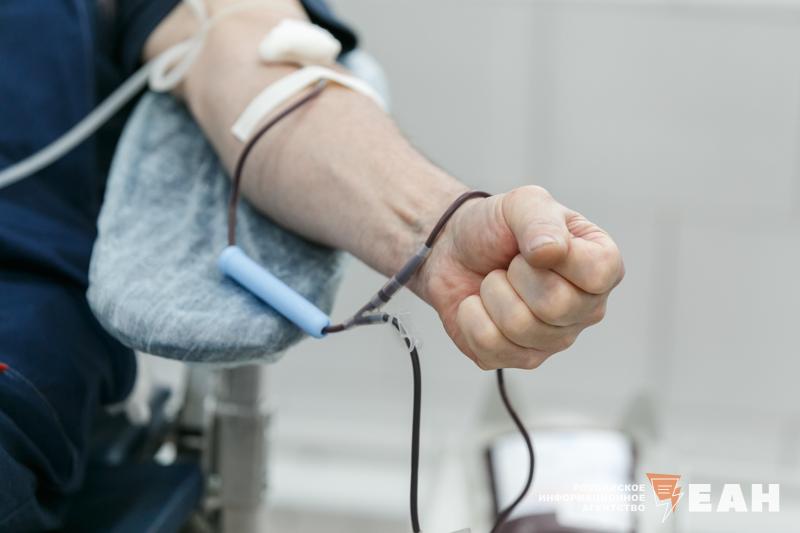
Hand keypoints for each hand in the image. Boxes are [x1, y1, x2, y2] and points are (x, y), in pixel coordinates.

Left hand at [413, 186, 623, 369]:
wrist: (455, 251)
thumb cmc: (497, 227)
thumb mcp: (521, 203)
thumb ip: (540, 219)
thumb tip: (551, 252)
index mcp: (601, 266)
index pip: (598, 274)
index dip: (557, 256)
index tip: (536, 245)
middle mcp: (585, 309)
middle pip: (555, 306)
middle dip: (515, 274)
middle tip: (510, 264)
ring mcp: (555, 339)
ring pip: (519, 327)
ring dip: (491, 294)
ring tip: (495, 281)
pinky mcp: (519, 358)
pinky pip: (490, 346)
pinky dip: (471, 316)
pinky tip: (479, 304)